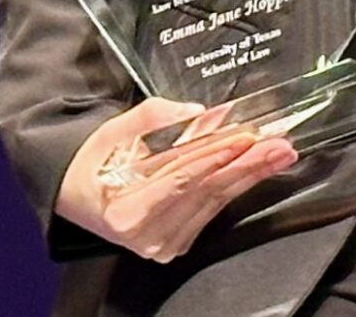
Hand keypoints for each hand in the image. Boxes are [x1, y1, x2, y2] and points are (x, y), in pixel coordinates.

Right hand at [56, 96, 298, 262]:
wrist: (75, 195)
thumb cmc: (92, 163)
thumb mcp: (111, 133)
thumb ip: (152, 117)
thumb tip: (197, 110)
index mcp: (126, 212)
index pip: (180, 179)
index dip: (215, 156)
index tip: (246, 137)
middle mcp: (147, 236)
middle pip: (206, 192)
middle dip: (248, 165)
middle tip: (279, 145)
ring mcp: (163, 244)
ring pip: (215, 202)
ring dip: (251, 174)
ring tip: (280, 153)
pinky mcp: (177, 241)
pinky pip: (212, 208)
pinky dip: (235, 183)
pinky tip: (257, 166)